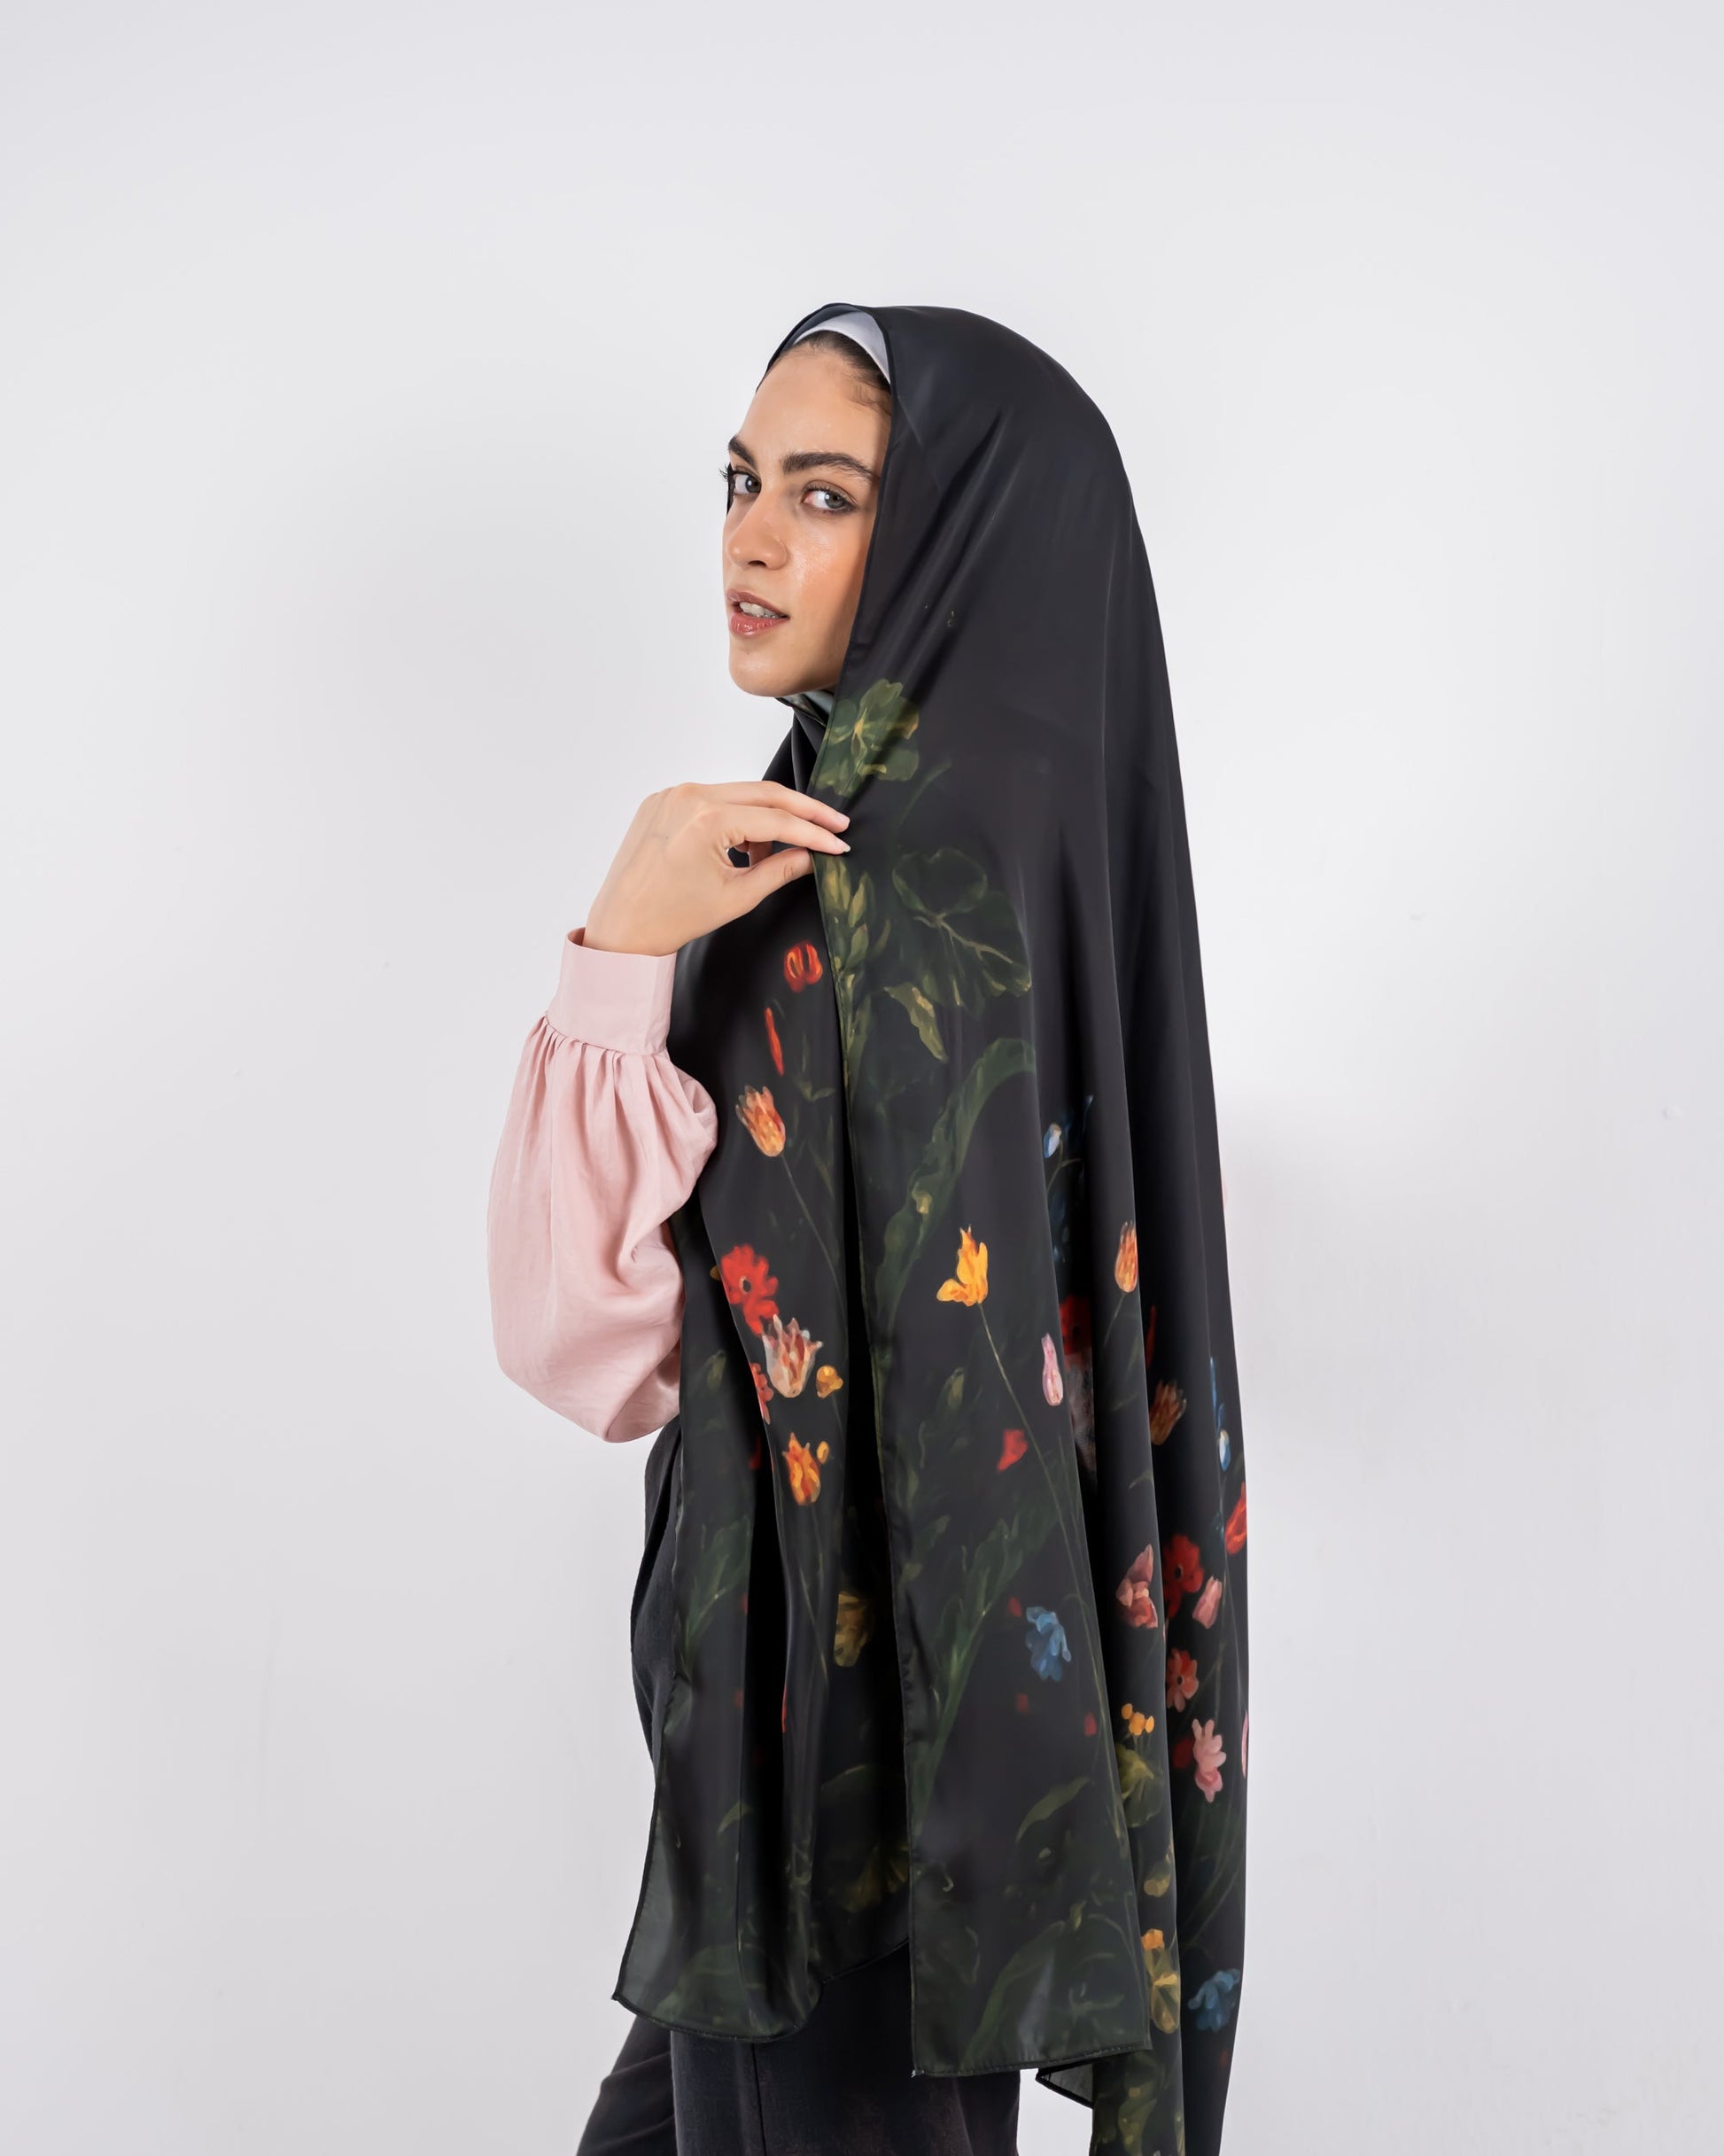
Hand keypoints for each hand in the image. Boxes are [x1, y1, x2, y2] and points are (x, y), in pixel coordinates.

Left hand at [582, 780, 850, 956]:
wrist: (620, 929)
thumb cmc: (670, 918)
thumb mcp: (736, 897)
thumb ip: (780, 870)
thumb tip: (812, 856)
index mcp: (706, 818)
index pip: (776, 819)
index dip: (814, 833)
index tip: (839, 842)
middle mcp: (688, 795)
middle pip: (763, 794)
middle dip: (802, 811)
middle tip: (833, 824)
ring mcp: (672, 795)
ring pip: (738, 796)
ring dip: (764, 820)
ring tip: (769, 857)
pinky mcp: (661, 801)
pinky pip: (711, 801)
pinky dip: (733, 819)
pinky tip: (739, 848)